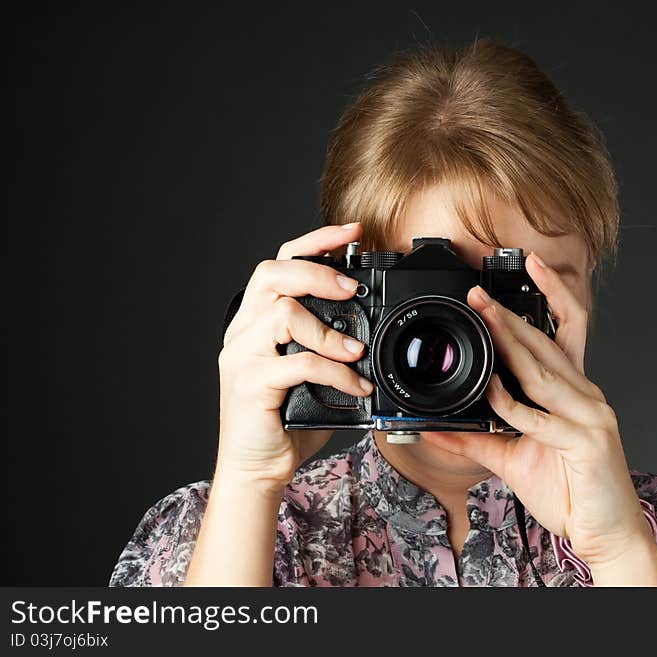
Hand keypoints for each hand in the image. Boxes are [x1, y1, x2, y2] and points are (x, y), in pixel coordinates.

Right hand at [216, 222, 373, 492]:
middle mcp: (244, 331)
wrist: (258, 467)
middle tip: (351, 288)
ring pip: (281, 312)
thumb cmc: (285, 420)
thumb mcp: (312, 373)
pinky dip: (333, 370)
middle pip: (271, 273)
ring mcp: (242, 356)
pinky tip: (354, 384)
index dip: (316, 241)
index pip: (281, 263)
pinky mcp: (250, 384)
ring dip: (328, 330)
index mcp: (258, 321)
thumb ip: (329, 346)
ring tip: (356, 352)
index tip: (352, 232)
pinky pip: (297, 362)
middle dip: (316, 271)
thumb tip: (369, 330)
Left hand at [420, 253, 656, 572]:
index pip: (568, 329)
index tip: (529, 266)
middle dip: (511, 314)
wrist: (606, 534)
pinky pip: (539, 417)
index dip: (552, 294)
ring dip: (510, 341)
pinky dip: (511, 401)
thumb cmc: (571, 491)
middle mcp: (587, 396)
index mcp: (575, 391)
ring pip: (544, 370)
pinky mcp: (588, 442)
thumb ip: (480, 438)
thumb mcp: (515, 458)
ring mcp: (591, 416)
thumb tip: (438, 426)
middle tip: (478, 292)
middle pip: (549, 342)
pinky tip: (490, 387)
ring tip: (484, 316)